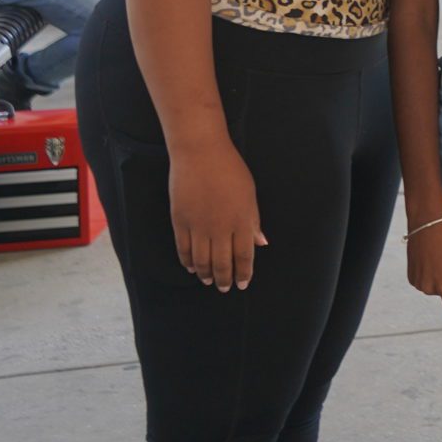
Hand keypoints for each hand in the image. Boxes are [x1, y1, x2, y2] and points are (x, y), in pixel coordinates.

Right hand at [170, 140, 265, 291]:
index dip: (244, 272)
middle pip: (222, 262)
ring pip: (201, 260)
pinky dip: (187, 261)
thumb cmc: (230, 170)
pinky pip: (183, 249)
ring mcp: (198, 225)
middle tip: (225, 288)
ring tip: (209, 281)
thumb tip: (261, 244)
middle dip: (225, 279)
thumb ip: (253, 221)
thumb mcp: (250, 194)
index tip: (243, 284)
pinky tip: (191, 267)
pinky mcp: (180, 221)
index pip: (244, 255)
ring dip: (206, 274)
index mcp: (242, 220)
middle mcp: (220, 227)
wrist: (200, 153)